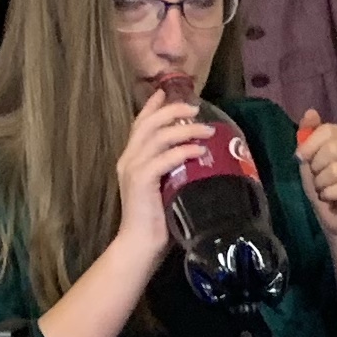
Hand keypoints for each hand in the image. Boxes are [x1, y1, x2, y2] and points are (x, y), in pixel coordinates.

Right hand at [108, 94, 219, 252]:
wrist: (140, 244)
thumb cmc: (157, 220)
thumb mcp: (165, 186)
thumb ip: (172, 169)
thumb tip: (198, 155)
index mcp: (131, 158)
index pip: (139, 124)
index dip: (152, 106)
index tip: (166, 92)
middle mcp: (129, 158)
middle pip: (149, 123)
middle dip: (173, 111)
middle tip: (195, 107)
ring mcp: (133, 168)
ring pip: (158, 137)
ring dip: (185, 130)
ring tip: (207, 130)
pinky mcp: (142, 181)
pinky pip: (164, 158)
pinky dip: (183, 151)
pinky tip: (198, 150)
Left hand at [294, 107, 336, 236]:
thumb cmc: (325, 188)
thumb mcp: (311, 160)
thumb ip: (310, 136)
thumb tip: (310, 112)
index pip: (329, 130)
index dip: (310, 144)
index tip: (300, 158)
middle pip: (332, 149)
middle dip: (316, 168)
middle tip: (318, 179)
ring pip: (335, 170)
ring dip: (321, 184)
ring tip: (325, 191)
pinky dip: (330, 195)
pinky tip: (332, 199)